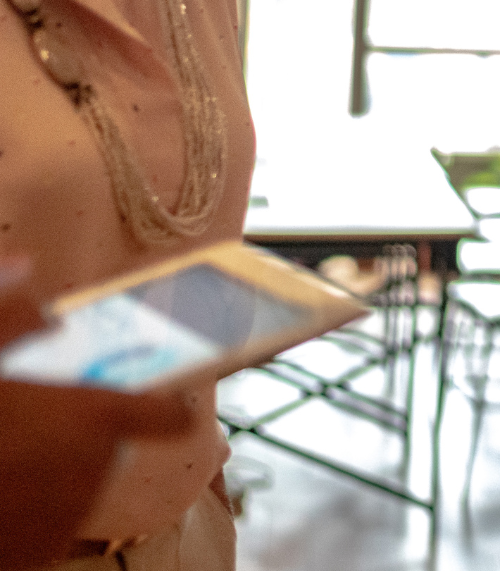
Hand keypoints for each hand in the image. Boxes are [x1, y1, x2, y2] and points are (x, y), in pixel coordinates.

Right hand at [0, 261, 195, 569]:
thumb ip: (8, 314)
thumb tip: (27, 267)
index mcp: (91, 416)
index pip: (172, 417)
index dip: (166, 407)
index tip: (156, 399)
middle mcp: (93, 469)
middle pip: (111, 444)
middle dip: (78, 429)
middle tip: (28, 418)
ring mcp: (65, 518)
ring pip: (79, 481)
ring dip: (54, 466)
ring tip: (6, 449)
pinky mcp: (37, 552)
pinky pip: (49, 521)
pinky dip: (30, 506)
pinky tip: (0, 483)